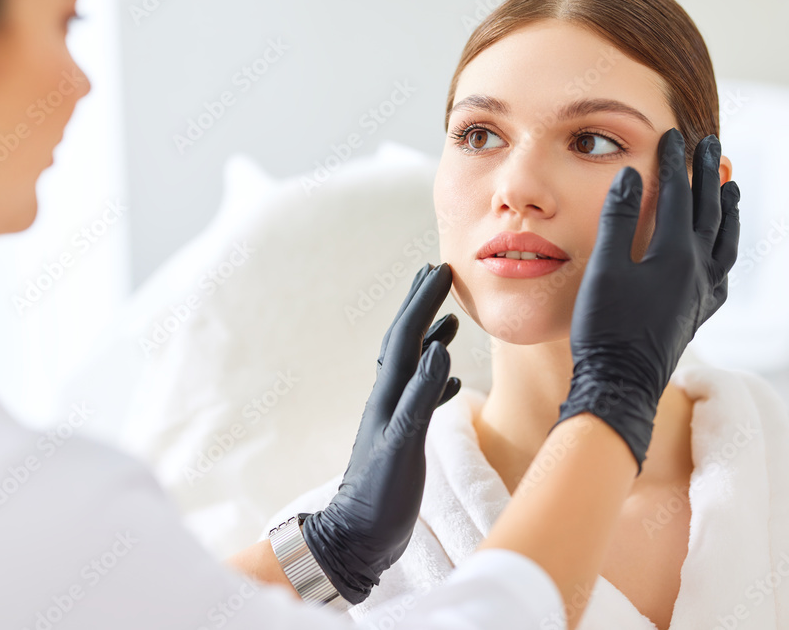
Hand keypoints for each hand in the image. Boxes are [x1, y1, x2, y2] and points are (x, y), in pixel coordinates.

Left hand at [301, 262, 460, 603]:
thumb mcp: (403, 446)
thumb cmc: (380, 497)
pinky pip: (422, 395)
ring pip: (413, 366)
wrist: (357, 537)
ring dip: (429, 338)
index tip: (441, 270)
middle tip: (435, 275)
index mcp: (388, 396)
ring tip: (446, 319)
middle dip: (420, 306)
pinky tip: (451, 377)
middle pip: (405, 341)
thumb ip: (421, 398)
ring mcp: (393, 418)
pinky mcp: (401, 437)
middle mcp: (388, 399)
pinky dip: (437, 379)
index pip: (407, 337)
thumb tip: (439, 349)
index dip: (423, 302)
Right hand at [554, 129, 740, 471]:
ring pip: (726, 242)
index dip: (675, 164)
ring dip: (728, 211)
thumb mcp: (605, 268)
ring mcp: (702, 294)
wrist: (620, 382)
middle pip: (710, 212)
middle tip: (709, 144)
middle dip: (707, 175)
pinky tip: (720, 251)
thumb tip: (632, 176)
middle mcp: (698, 271)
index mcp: (675, 254)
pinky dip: (725, 252)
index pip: (678, 196)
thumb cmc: (605, 328)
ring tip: (729, 188)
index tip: (672, 136)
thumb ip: (620, 220)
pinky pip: (723, 274)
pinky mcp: (698, 314)